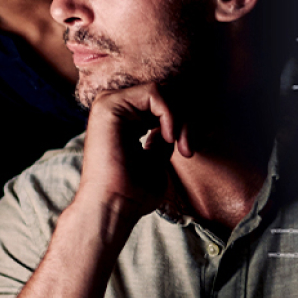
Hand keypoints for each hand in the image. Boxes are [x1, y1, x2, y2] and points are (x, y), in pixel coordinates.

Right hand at [75, 81, 188, 218]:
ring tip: (181, 146)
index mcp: (122, 119)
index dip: (183, 122)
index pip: (162, 104)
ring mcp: (108, 104)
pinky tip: (168, 137)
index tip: (188, 150)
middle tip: (188, 149)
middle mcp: (113, 108)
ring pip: (162, 91)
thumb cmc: (133, 192)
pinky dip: (169, 113)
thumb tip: (177, 120)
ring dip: (180, 118)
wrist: (113, 206)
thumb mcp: (156, 157)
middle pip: (164, 95)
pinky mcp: (109, 105)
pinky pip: (154, 92)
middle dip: (186, 119)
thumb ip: (163, 135)